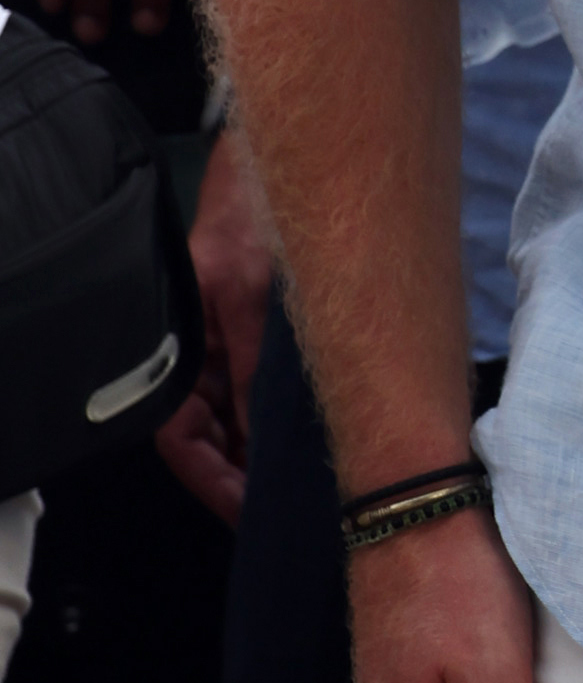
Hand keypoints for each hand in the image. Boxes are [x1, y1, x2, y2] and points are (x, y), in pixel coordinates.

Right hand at [156, 125, 274, 526]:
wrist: (270, 168)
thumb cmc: (249, 223)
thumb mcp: (250, 300)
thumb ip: (251, 372)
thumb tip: (258, 441)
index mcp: (178, 354)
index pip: (182, 442)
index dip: (214, 482)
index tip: (248, 514)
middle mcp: (195, 358)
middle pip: (208, 438)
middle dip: (241, 475)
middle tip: (283, 507)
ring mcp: (220, 348)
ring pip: (234, 418)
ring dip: (260, 448)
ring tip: (299, 480)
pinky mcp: (248, 334)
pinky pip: (253, 389)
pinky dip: (273, 414)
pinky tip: (303, 433)